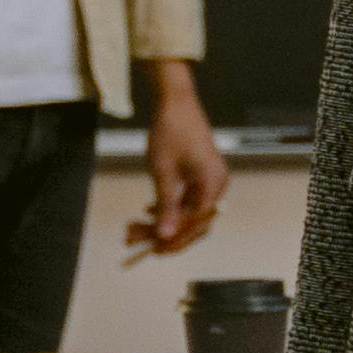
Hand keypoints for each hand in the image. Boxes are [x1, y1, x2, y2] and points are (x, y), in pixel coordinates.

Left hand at [124, 65, 226, 260]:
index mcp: (213, 184)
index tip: (154, 250)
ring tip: (135, 228)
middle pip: (193, 221)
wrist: (175, 102)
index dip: (176, 240)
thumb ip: (166, 206)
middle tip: (137, 241)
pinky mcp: (200, 175)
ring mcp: (209, 180)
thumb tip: (165, 236)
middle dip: (165, 232)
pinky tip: (148, 210)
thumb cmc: (171, 132)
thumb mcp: (163, 172)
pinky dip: (168, 206)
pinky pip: (186, 200)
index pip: (197, 224)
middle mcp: (217, 185)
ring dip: (162, 220)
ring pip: (186, 211)